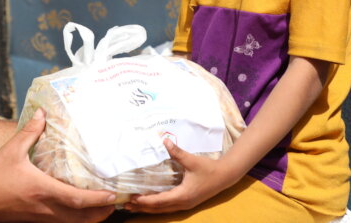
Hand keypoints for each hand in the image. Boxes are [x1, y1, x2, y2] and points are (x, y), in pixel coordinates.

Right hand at [0, 108, 116, 221]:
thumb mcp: (11, 151)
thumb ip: (30, 132)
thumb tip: (43, 113)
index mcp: (43, 190)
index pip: (77, 199)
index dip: (98, 199)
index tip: (113, 193)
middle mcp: (46, 209)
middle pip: (82, 219)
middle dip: (102, 213)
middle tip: (116, 202)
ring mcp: (41, 219)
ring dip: (91, 218)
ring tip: (103, 207)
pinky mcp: (35, 222)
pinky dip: (76, 219)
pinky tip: (78, 209)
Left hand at [123, 140, 238, 214]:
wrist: (224, 176)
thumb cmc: (208, 169)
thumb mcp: (192, 160)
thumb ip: (177, 152)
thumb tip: (164, 141)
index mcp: (182, 195)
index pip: (159, 201)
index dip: (145, 200)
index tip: (132, 198)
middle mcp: (182, 204)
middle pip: (158, 209)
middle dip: (141, 207)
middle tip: (125, 204)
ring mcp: (184, 205)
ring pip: (162, 210)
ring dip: (147, 208)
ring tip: (132, 206)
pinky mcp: (186, 203)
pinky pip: (167, 207)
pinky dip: (156, 206)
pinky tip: (148, 203)